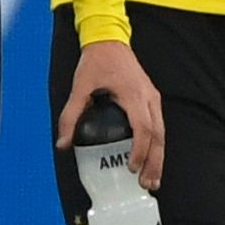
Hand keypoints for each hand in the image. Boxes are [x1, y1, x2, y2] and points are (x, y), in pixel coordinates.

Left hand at [57, 33, 164, 186]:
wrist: (110, 39)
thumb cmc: (96, 61)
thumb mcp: (80, 86)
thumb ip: (70, 115)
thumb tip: (62, 144)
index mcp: (134, 95)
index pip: (143, 129)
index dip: (139, 151)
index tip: (132, 168)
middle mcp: (148, 98)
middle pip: (158, 135)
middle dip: (154, 162)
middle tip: (148, 184)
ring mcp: (153, 97)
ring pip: (162, 132)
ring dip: (158, 157)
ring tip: (152, 179)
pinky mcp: (151, 98)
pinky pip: (158, 125)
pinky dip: (157, 144)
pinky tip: (151, 159)